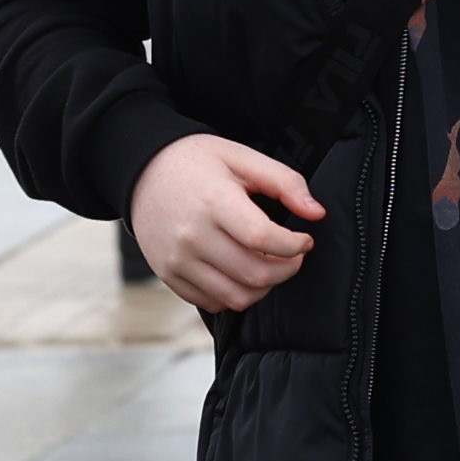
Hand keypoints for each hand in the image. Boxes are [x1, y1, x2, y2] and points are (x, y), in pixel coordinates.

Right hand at [128, 133, 324, 312]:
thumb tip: (317, 213)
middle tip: (294, 255)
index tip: (305, 239)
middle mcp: (192, 236)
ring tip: (270, 264)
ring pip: (237, 297)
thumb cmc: (197, 162)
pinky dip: (236, 294)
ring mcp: (177, 260)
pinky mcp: (169, 275)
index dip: (295, 246)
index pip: (263, 239)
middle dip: (288, 269)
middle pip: (255, 274)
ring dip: (265, 287)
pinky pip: (212, 303)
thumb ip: (285, 182)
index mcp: (213, 201)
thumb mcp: (242, 157)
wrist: (142, 172)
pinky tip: (241, 272)